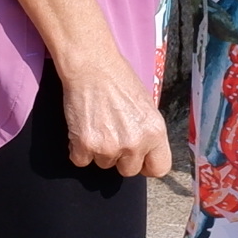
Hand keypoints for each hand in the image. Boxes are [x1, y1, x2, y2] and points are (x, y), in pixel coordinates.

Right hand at [59, 53, 173, 179]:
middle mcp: (135, 143)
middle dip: (120, 158)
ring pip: (103, 164)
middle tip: (112, 134)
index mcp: (155, 133)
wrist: (92, 66)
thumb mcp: (148, 107)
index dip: (147, 165)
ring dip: (99, 150)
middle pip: (128, 171)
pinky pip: (80, 160)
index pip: (159, 169)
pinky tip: (83, 128)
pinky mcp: (85, 145)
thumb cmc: (120, 81)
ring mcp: (109, 147)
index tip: (139, 159)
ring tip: (98, 124)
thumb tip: (146, 153)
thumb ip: (149, 134)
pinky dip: (78, 148)